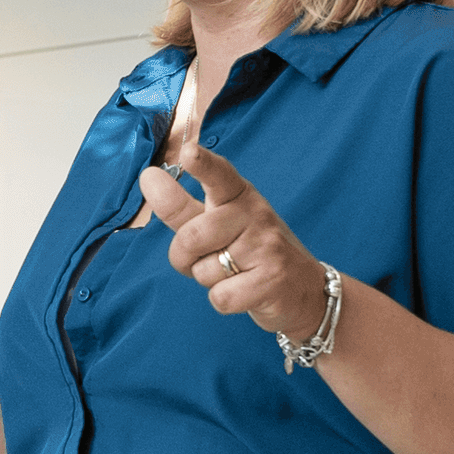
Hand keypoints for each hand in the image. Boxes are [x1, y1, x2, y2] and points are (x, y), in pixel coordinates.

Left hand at [136, 145, 332, 341]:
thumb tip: (148, 176)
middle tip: (208, 259)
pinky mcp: (273, 281)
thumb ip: (181, 206)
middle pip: (191, 237)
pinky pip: (220, 297)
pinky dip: (224, 300)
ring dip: (208, 280)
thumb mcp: (218, 223)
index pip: (219, 174)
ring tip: (235, 273)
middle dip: (184, 258)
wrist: (305, 290)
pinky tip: (246, 291)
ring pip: (203, 271)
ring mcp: (267, 246)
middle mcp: (255, 214)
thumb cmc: (250, 251)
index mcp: (238, 194)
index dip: (203, 164)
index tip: (189, 152)